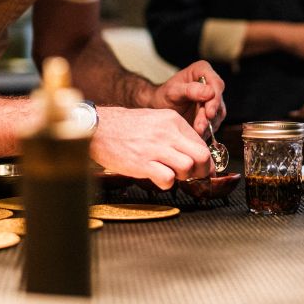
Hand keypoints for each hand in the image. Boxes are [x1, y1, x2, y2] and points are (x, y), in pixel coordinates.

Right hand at [89, 105, 212, 189]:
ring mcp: (155, 148)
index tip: (200, 167)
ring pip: (188, 167)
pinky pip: (168, 179)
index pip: (201, 143)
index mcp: (172, 120)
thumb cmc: (126, 127)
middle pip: (201, 156)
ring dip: (182, 176)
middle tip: (192, 175)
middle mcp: (167, 132)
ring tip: (171, 174)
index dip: (203, 159)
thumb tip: (194, 153)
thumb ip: (175, 134)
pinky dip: (166, 183)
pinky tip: (157, 177)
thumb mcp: (156, 121)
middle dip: (201, 170)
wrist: (99, 127)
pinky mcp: (142, 163)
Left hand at [149, 62, 225, 136]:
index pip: (216, 84)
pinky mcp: (212, 114)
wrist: (160, 107)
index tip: (208, 112)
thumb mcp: (173, 91)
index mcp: (202, 71)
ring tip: (197, 132)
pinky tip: (197, 134)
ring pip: (217, 114)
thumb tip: (210, 92)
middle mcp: (211, 84)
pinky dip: (206, 130)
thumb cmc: (164, 95)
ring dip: (208, 125)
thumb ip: (189, 90)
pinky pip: (213, 123)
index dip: (215, 99)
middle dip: (209, 116)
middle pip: (218, 101)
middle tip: (200, 127)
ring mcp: (213, 100)